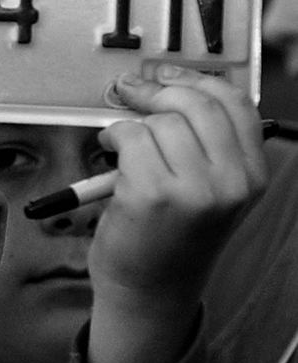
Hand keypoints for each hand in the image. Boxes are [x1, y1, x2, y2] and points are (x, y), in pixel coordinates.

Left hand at [85, 64, 267, 362]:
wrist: (150, 288)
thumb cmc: (170, 234)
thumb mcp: (209, 189)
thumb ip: (203, 142)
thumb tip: (167, 83)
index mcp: (252, 175)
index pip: (236, 104)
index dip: (195, 79)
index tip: (166, 73)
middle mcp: (232, 183)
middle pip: (196, 104)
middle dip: (157, 89)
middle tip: (130, 90)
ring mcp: (194, 190)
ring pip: (159, 121)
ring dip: (131, 124)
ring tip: (121, 146)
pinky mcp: (152, 195)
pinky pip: (129, 138)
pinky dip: (113, 138)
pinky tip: (110, 156)